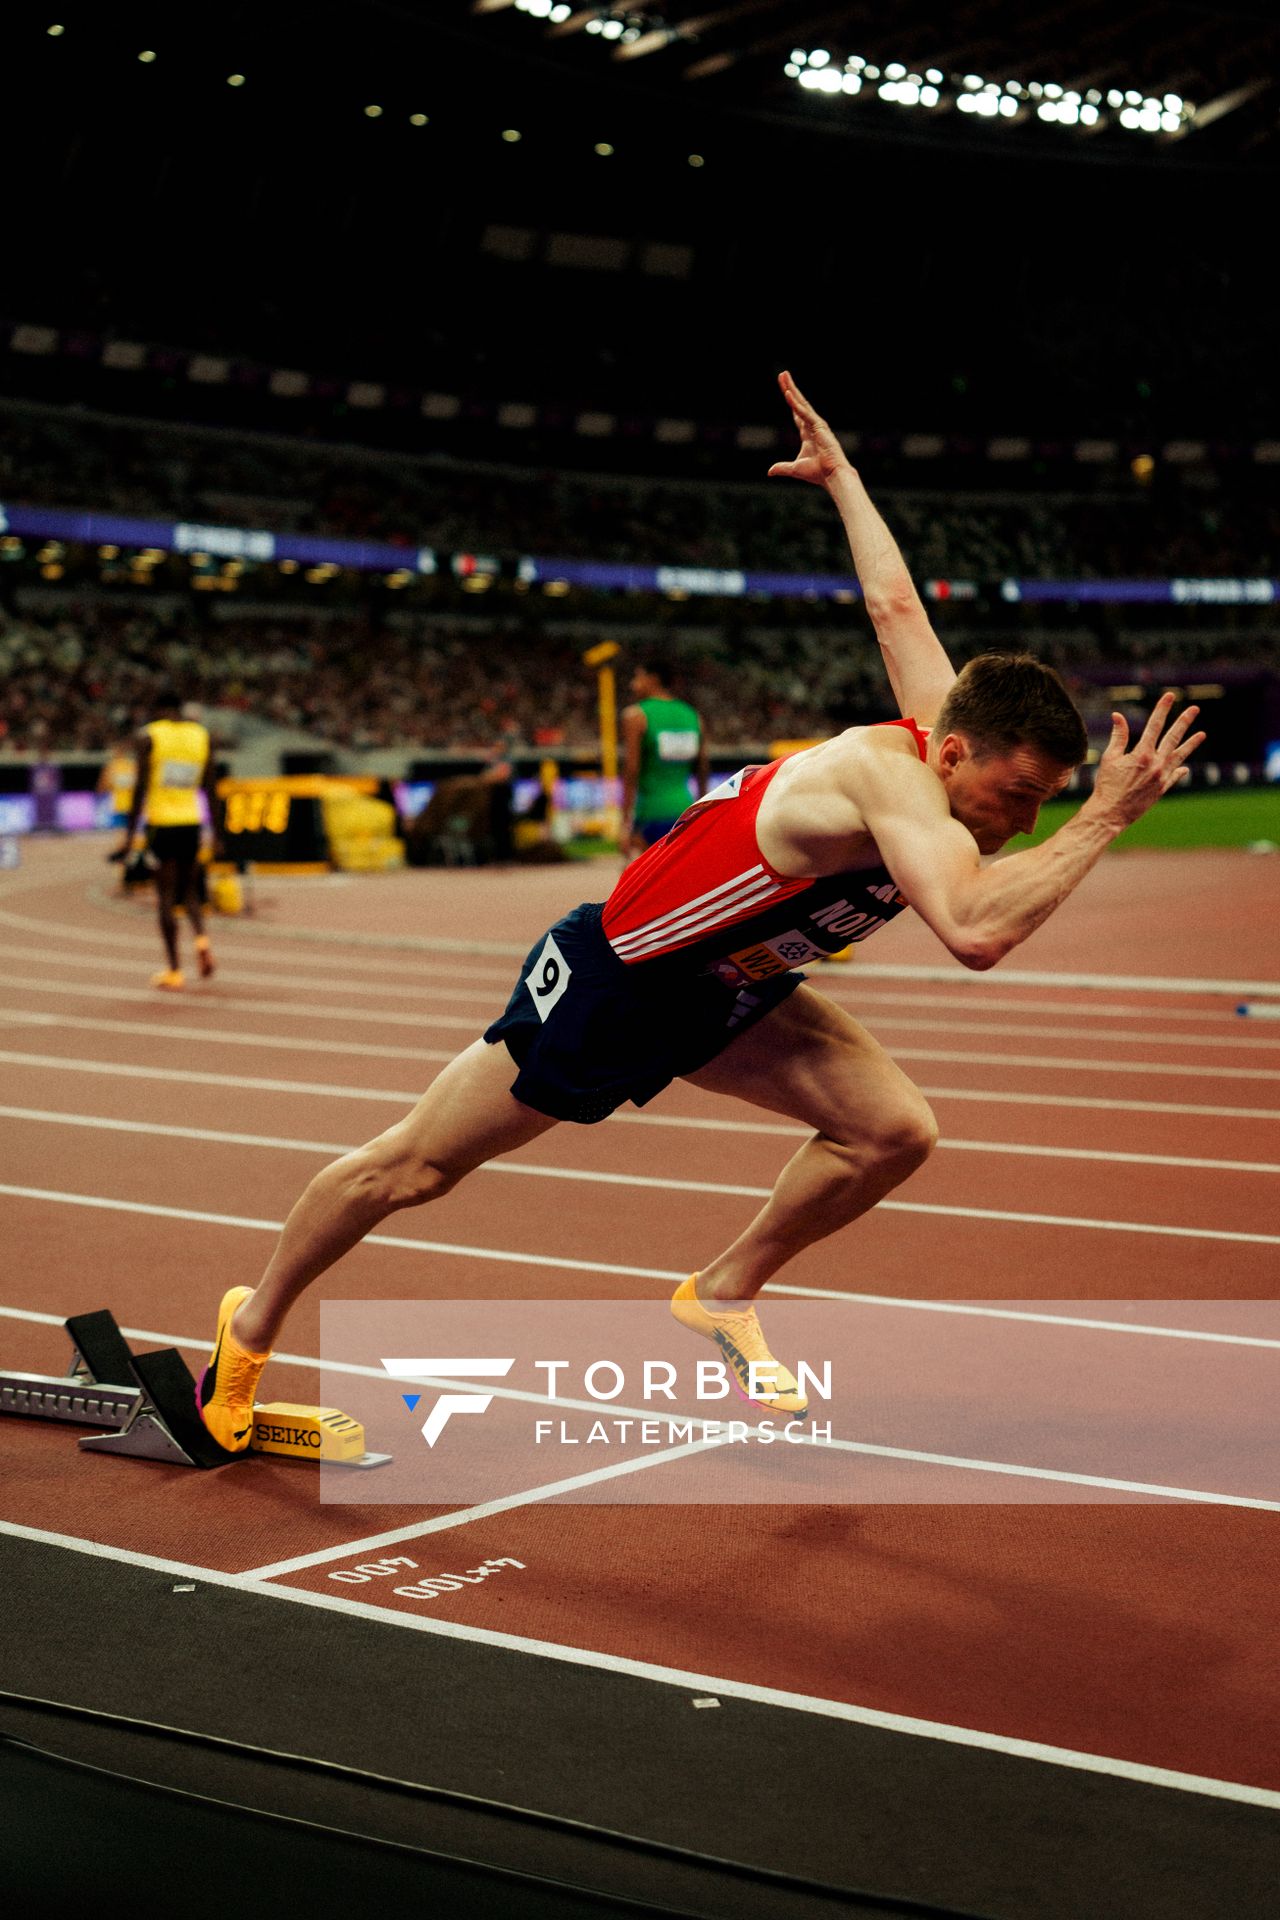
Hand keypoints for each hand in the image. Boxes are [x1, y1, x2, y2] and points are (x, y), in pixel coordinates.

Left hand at [767, 370, 854, 490]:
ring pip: (801, 403)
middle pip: (798, 403)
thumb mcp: (795, 469)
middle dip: (790, 388)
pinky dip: (796, 403)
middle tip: (782, 374)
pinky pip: (804, 412)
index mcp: (807, 433)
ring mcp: (816, 424)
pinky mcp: (819, 426)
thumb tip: (769, 471)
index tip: (785, 390)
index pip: (796, 413)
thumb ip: (782, 467)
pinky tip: (788, 394)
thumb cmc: (817, 473)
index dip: (790, 401)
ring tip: (784, 376)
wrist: (831, 476)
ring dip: (792, 389)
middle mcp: (812, 425)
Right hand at [1089, 693, 1205, 828]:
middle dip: (1184, 721)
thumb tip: (1118, 716)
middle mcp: (1156, 764)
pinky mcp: (1162, 789)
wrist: (1111, 813)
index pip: (1155, 725)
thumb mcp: (1109, 758)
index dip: (1162, 709)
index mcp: (1142, 753)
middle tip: (1195, 709)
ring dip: (1191, 744)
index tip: (1170, 696)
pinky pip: (1175, 776)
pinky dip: (1180, 770)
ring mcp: (1162, 777)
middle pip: (1173, 737)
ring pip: (1180, 756)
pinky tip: (1185, 768)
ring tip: (1202, 734)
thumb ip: (1118, 736)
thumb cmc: (1106, 785)